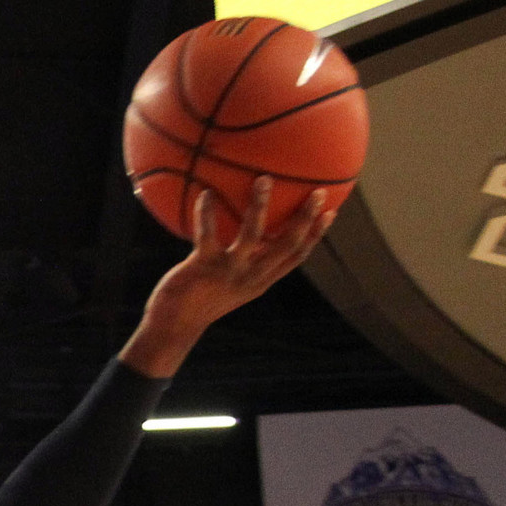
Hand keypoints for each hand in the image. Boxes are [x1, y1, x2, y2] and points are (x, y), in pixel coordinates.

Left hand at [136, 178, 334, 352]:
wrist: (175, 325)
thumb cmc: (202, 300)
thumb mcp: (233, 284)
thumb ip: (247, 263)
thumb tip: (254, 234)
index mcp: (261, 280)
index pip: (296, 256)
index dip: (315, 235)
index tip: (330, 212)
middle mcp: (251, 276)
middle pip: (287, 245)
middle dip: (305, 218)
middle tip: (317, 191)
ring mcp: (229, 271)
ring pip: (253, 235)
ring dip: (259, 206)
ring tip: (263, 179)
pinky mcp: (203, 266)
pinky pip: (208, 234)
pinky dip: (207, 213)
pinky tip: (206, 193)